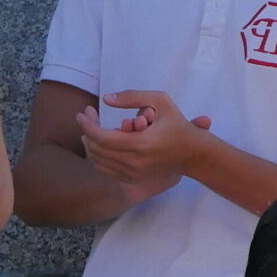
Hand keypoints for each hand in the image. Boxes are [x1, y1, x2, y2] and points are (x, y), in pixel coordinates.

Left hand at [76, 90, 214, 208]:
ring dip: (89, 144)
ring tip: (89, 129)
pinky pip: (105, 169)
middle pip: (97, 149)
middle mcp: (135, 162)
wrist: (194, 155)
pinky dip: (97, 156)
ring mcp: (133, 174)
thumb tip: (106, 99)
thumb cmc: (178, 124)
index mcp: (141, 144)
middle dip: (86, 131)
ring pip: (98, 161)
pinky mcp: (132, 179)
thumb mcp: (160, 101)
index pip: (102, 137)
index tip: (82, 113)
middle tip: (85, 117)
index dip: (88, 125)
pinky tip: (98, 144)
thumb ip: (132, 97)